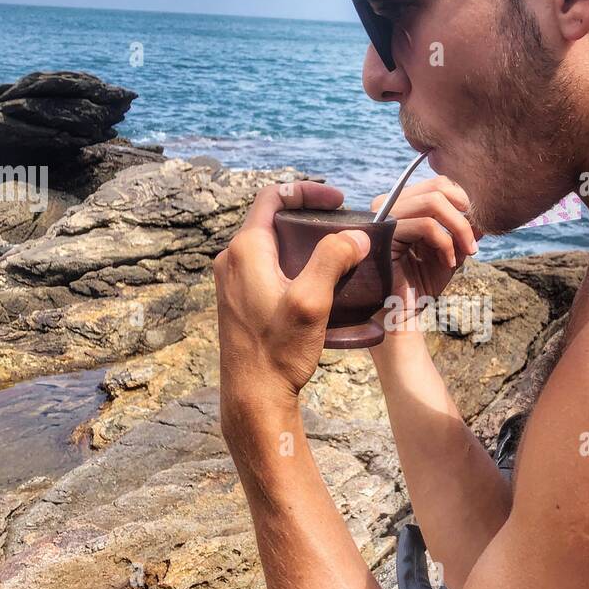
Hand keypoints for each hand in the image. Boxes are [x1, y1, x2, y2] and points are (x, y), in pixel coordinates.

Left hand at [213, 180, 369, 422]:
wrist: (253, 397)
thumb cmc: (278, 352)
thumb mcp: (311, 301)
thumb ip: (332, 260)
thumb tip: (356, 236)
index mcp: (245, 250)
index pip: (273, 197)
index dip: (307, 192)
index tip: (339, 201)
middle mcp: (232, 260)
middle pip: (273, 220)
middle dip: (311, 219)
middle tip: (343, 227)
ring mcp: (232, 281)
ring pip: (271, 245)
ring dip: (304, 244)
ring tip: (337, 255)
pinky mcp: (239, 301)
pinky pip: (267, 268)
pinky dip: (293, 265)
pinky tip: (318, 284)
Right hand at [369, 176, 480, 328]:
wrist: (400, 316)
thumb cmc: (420, 285)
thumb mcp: (450, 253)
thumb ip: (464, 232)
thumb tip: (485, 214)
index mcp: (402, 205)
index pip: (439, 184)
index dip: (464, 202)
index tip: (476, 231)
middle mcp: (388, 205)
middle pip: (438, 187)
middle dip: (465, 215)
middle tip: (474, 243)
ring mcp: (384, 217)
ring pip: (434, 201)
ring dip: (459, 229)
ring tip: (466, 252)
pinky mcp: (384, 234)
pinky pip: (426, 225)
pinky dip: (446, 243)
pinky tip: (448, 263)